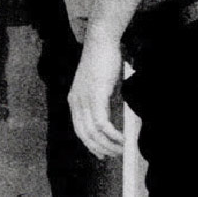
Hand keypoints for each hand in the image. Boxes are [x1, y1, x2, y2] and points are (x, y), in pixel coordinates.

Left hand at [68, 34, 125, 158]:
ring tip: (122, 149)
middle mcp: (76, 101)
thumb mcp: (100, 86)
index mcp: (75, 100)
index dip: (90, 145)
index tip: (102, 155)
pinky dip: (112, 135)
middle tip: (115, 155)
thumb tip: (112, 120)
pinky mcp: (95, 95)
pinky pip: (102, 123)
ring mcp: (84, 99)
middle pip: (84, 135)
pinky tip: (122, 139)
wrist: (101, 42)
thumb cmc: (103, 61)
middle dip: (100, 148)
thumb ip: (102, 103)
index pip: (79, 129)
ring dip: (109, 144)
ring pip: (94, 132)